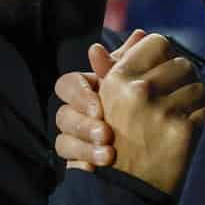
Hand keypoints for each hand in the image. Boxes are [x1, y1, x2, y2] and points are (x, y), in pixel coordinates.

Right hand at [54, 30, 143, 170]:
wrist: (142, 159)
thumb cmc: (138, 113)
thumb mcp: (135, 87)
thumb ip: (133, 64)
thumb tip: (140, 34)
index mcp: (85, 92)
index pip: (67, 84)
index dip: (79, 93)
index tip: (99, 106)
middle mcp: (75, 114)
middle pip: (62, 114)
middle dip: (82, 124)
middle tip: (105, 133)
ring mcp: (74, 140)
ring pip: (62, 141)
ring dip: (85, 146)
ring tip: (108, 154)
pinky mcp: (76, 164)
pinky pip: (69, 164)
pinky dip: (84, 165)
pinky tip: (98, 170)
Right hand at [54, 31, 204, 171]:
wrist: (121, 189)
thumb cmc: (113, 140)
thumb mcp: (107, 100)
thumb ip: (120, 64)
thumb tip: (140, 33)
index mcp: (118, 79)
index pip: (157, 42)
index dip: (165, 55)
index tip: (165, 68)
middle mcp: (139, 91)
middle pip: (183, 64)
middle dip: (183, 78)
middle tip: (178, 94)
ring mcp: (162, 112)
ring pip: (198, 87)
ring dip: (194, 100)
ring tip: (182, 114)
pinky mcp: (182, 132)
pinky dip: (200, 120)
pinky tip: (187, 130)